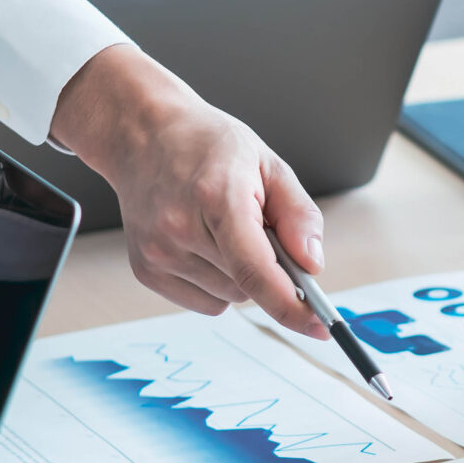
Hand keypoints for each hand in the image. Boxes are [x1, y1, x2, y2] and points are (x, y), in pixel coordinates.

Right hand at [50, 44, 328, 334]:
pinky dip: (216, 282)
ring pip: (229, 298)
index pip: (256, 270)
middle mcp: (179, 228)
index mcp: (216, 197)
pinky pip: (204, 302)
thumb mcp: (268, 164)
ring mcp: (157, 253)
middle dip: (269, 269)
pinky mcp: (145, 271)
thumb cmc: (207, 146)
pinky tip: (203, 243)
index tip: (320, 327)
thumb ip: (298, 215)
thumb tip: (313, 265)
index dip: (292, 306)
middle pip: (249, 288)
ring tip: (222, 228)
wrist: (142, 135)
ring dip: (241, 276)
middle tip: (258, 228)